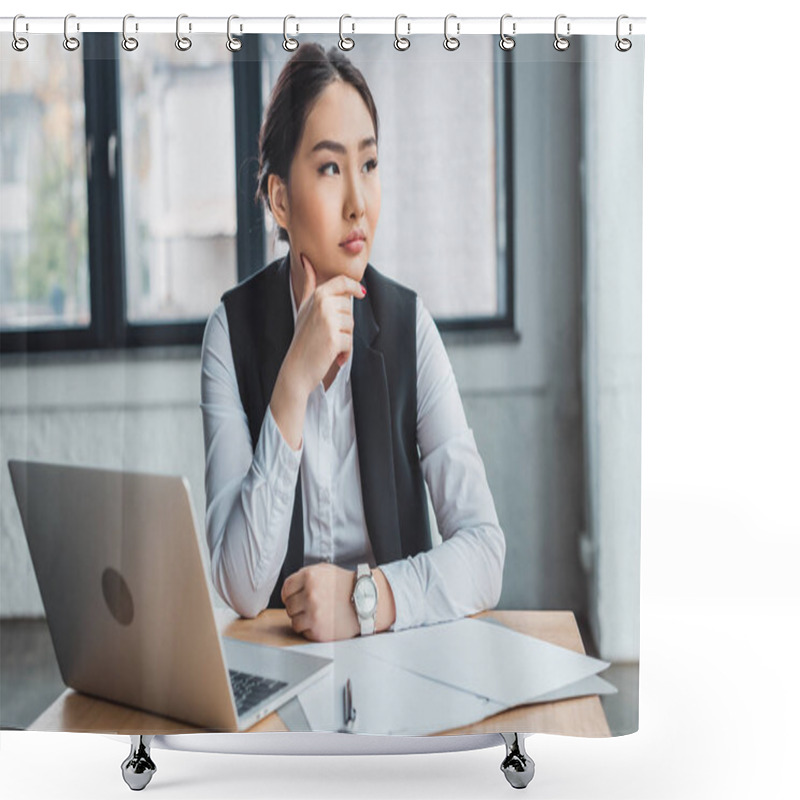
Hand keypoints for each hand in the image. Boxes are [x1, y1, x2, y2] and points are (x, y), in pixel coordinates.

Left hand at [281, 563, 359, 641]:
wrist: (367, 600)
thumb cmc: (347, 585)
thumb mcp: (325, 570)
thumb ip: (305, 575)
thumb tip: (289, 588)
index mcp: (310, 577)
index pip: (286, 589)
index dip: (290, 594)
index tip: (296, 597)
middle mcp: (310, 594)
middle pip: (289, 606)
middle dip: (298, 607)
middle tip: (312, 606)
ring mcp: (314, 614)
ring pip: (294, 621)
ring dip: (304, 620)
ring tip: (318, 614)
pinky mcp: (318, 631)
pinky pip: (304, 632)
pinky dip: (311, 629)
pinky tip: (323, 622)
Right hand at [286, 253, 365, 396]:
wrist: (296, 368)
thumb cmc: (303, 338)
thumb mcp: (304, 307)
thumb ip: (310, 285)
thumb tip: (306, 261)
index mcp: (317, 295)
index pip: (342, 282)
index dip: (354, 286)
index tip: (361, 293)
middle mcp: (323, 304)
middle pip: (349, 307)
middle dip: (343, 323)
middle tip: (327, 333)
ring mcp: (328, 321)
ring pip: (351, 325)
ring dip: (344, 338)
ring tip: (328, 344)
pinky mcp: (334, 338)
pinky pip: (350, 342)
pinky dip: (344, 352)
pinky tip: (332, 355)